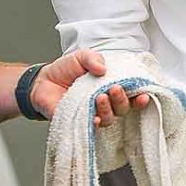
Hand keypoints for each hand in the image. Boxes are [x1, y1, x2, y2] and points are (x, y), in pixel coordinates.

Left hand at [29, 49, 149, 125]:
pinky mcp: (80, 123)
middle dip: (122, 100)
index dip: (140, 98)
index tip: (143, 96)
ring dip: (109, 109)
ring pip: (110, 118)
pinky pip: (92, 128)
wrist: (42, 81)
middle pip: (122, 108)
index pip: (130, 95)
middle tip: (114, 89)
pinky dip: (96, 123)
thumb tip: (103, 68)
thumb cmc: (65, 70)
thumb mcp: (81, 57)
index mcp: (110, 87)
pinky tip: (96, 117)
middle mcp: (105, 103)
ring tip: (100, 97)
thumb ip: (93, 59)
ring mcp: (93, 113)